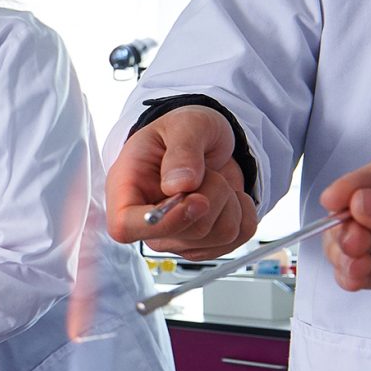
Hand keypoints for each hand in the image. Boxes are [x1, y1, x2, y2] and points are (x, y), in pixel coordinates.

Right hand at [106, 105, 257, 259]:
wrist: (206, 144)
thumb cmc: (183, 133)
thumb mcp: (183, 124)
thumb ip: (182, 150)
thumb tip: (180, 185)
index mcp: (127, 189)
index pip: (127, 227)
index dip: (164, 222)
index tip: (196, 200)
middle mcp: (148, 222)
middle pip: (187, 232)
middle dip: (212, 194)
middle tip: (204, 170)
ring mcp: (176, 238)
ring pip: (219, 235)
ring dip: (229, 200)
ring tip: (213, 180)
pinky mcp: (204, 246)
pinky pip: (238, 237)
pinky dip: (244, 211)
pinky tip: (227, 196)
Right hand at [320, 150, 370, 334]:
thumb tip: (361, 202)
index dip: (356, 183)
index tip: (335, 199)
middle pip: (358, 206)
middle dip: (347, 223)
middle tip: (351, 239)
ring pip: (351, 238)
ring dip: (343, 251)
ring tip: (355, 263)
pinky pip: (359, 270)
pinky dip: (349, 273)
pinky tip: (355, 276)